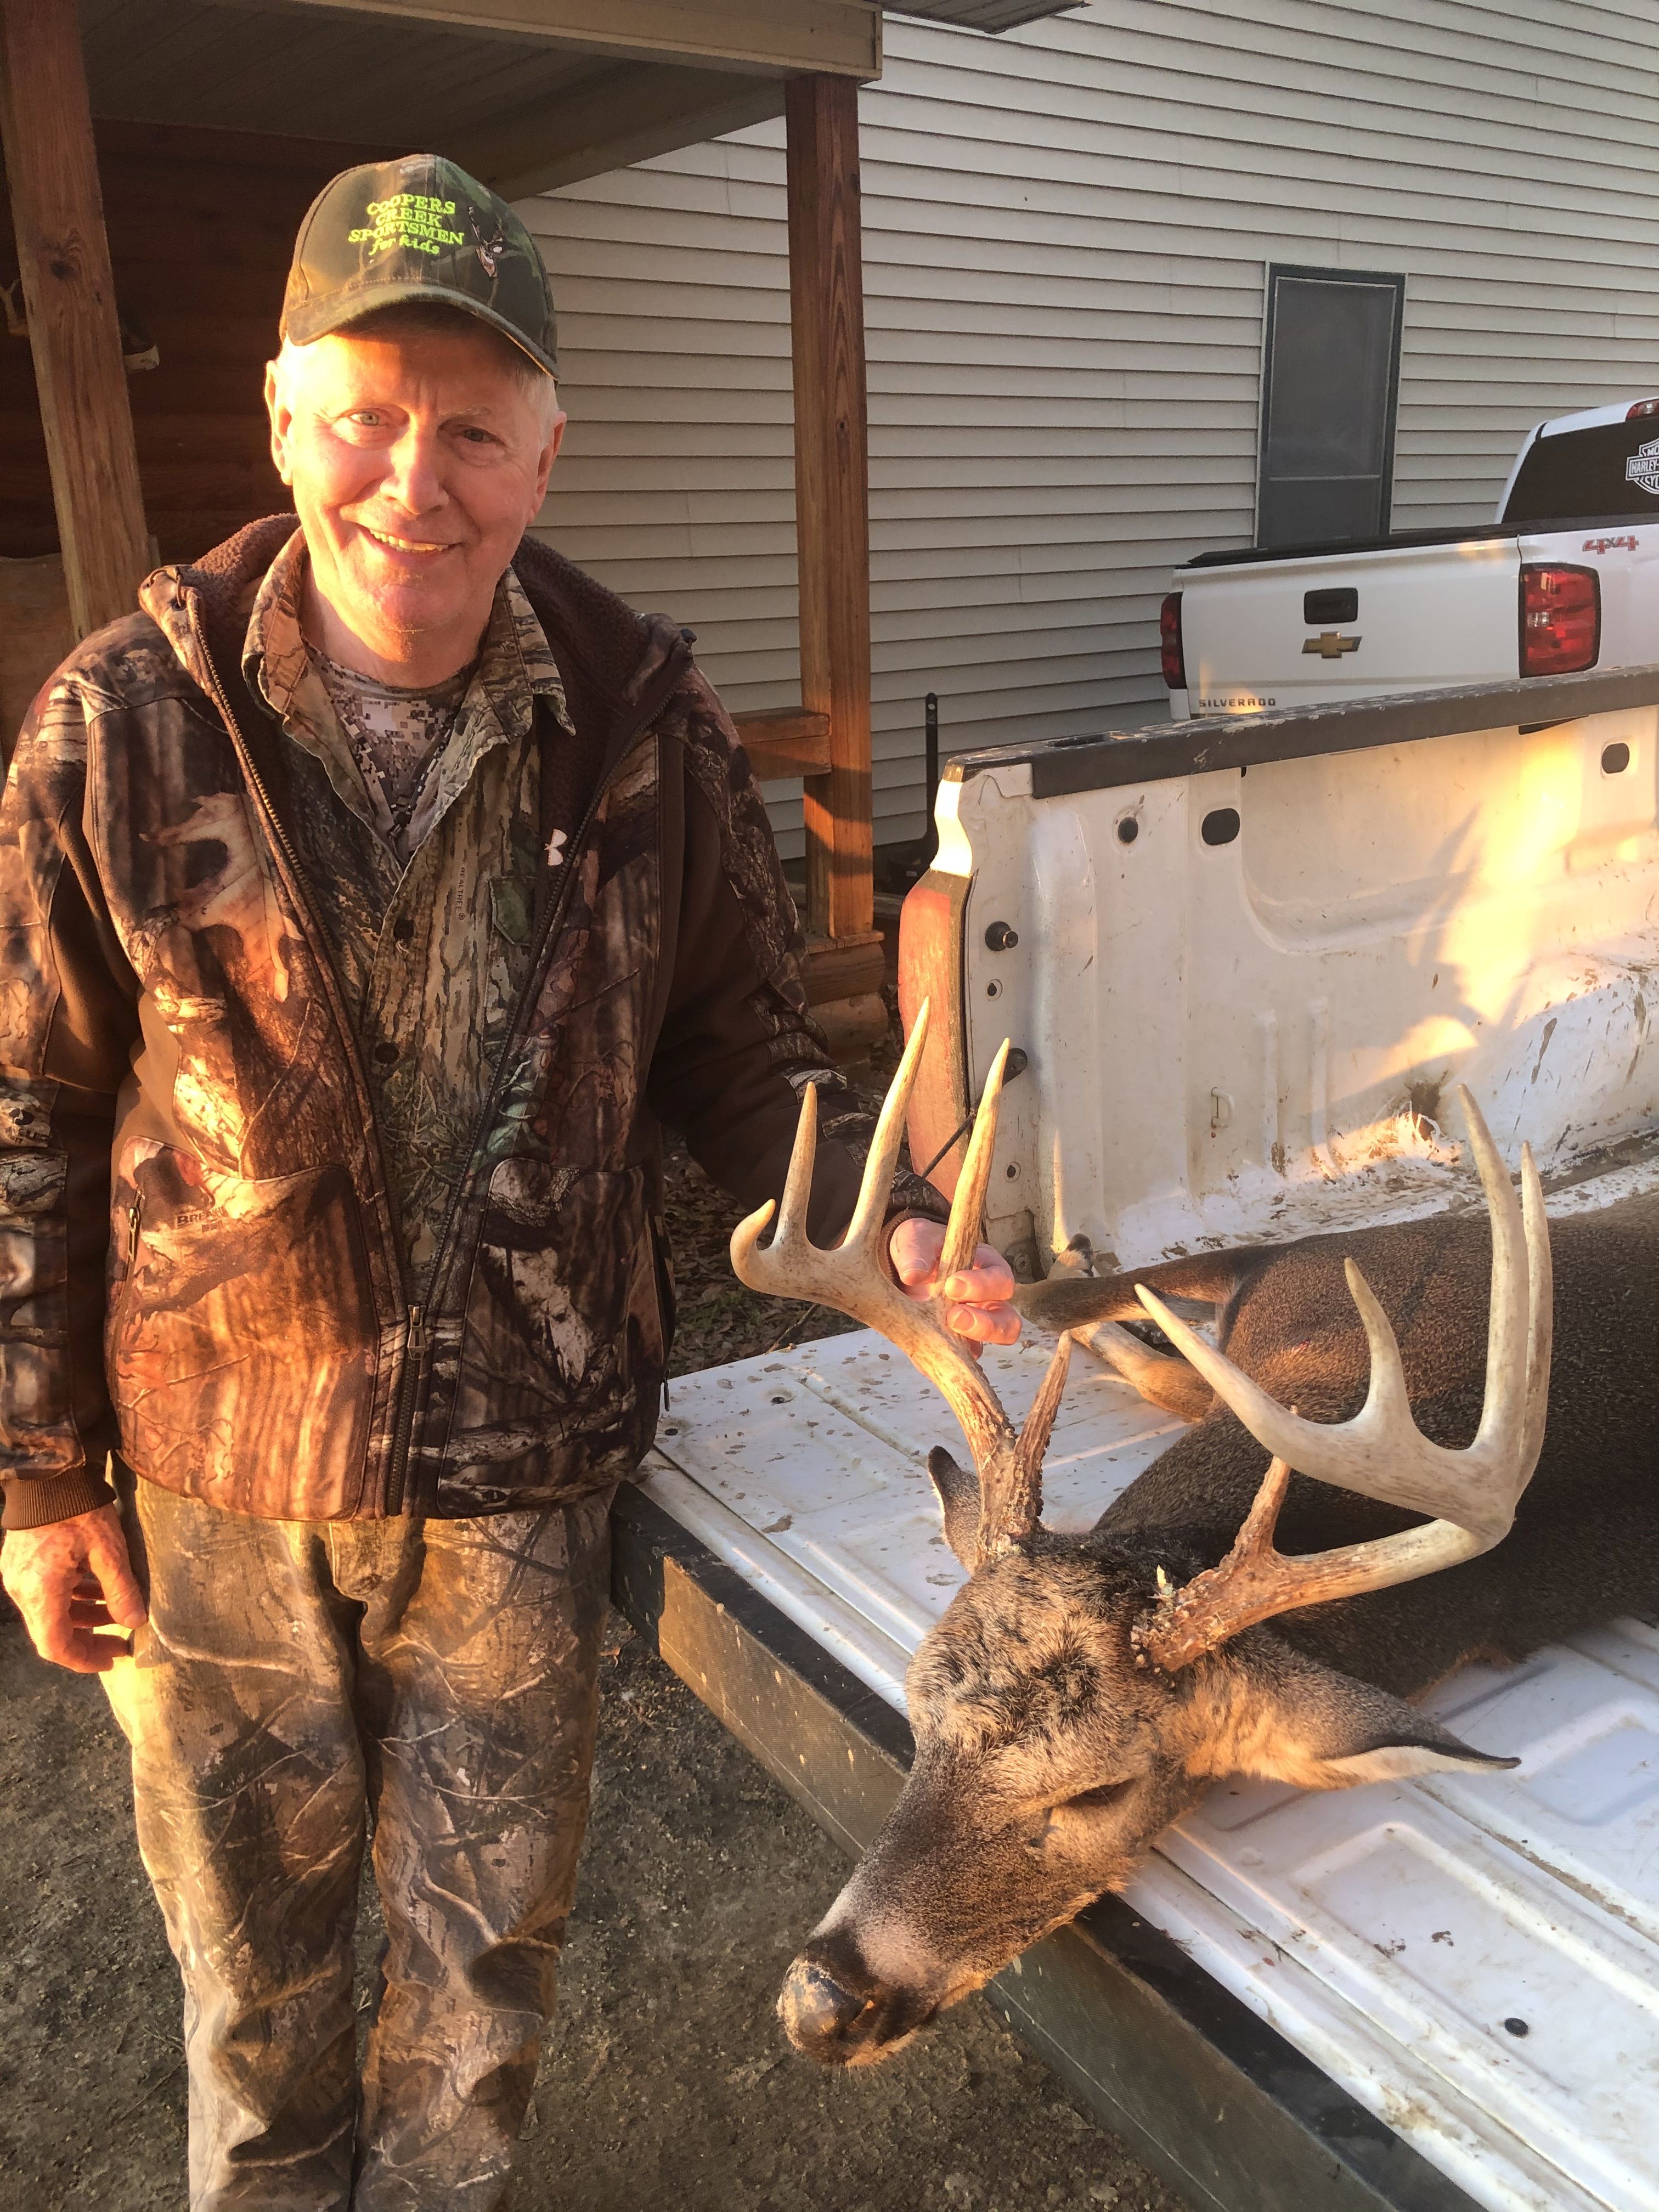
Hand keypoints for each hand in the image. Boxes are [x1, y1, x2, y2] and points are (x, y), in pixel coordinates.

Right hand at [0, 1503, 145, 1674]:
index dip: (84, 1659)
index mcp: (41, 1593)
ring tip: (114, 1608)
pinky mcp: (18, 1563)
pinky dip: (69, 1596)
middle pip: (52, 1631)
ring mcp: (16, 1577)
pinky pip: (43, 1593)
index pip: (56, 1646)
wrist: (48, 1473)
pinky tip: (95, 1586)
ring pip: (49, 1611)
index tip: (112, 1658)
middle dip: (88, 1637)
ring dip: (81, 1614)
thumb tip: (135, 1623)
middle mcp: (22, 1590)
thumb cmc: (78, 1510)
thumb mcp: (109, 1550)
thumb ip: (121, 1590)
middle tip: (120, 1637)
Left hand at [889, 1218, 1019, 1347]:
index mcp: (987, 1268)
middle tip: (953, 1318)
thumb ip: (916, 1253)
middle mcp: (989, 1300)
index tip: (952, 1285)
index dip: (982, 1286)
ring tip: (946, 1340)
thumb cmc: (920, 1247)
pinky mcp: (957, 1345)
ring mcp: (976, 1326)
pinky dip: (946, 1362)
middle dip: (985, 1324)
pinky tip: (925, 1357)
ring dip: (974, 1345)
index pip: (1001, 1279)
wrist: (904, 1266)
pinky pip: (959, 1360)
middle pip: (1008, 1321)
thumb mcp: (916, 1240)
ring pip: (990, 1347)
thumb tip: (913, 1274)